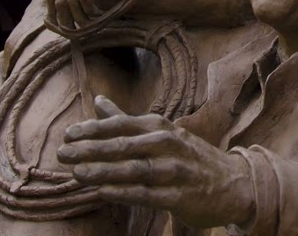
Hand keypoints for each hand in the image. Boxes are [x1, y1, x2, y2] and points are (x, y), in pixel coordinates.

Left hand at [58, 96, 255, 228]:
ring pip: (133, 169)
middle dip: (90, 149)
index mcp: (161, 127)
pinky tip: (102, 192)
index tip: (68, 135)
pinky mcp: (179, 196)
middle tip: (62, 153)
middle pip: (123, 145)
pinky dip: (123, 192)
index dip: (93, 129)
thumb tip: (97, 101)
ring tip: (76, 173)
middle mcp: (168, 144)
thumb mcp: (162, 132)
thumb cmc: (191, 157)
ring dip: (102, 171)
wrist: (234, 183)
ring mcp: (174, 170)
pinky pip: (147, 193)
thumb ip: (126, 120)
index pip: (122, 124)